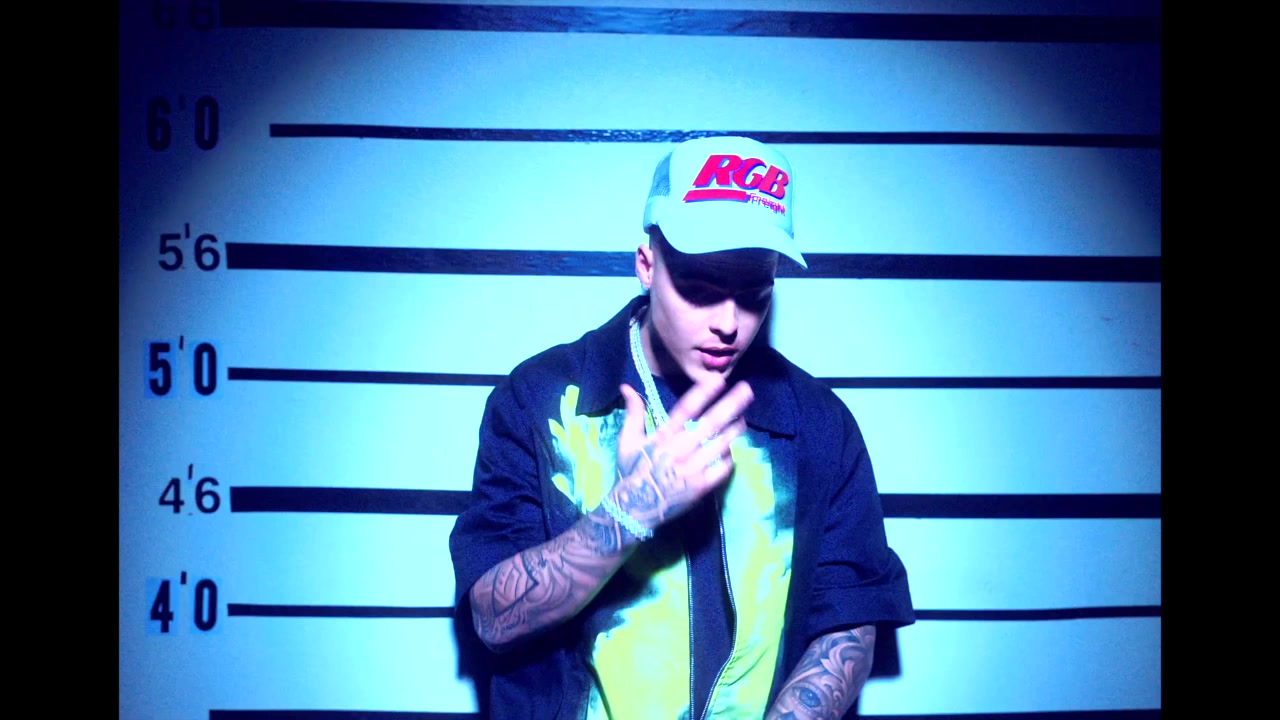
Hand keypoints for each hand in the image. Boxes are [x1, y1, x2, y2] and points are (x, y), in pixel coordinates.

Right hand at [608, 374, 752, 531]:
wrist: (632, 510)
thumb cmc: (630, 471)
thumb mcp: (627, 440)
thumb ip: (633, 413)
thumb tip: (626, 386)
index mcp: (663, 437)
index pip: (686, 409)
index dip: (703, 393)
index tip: (719, 379)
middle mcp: (680, 450)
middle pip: (710, 423)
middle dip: (730, 405)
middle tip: (748, 390)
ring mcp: (692, 470)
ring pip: (720, 445)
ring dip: (734, 430)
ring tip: (744, 418)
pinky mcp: (700, 488)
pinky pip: (722, 469)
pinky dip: (729, 458)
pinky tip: (732, 449)